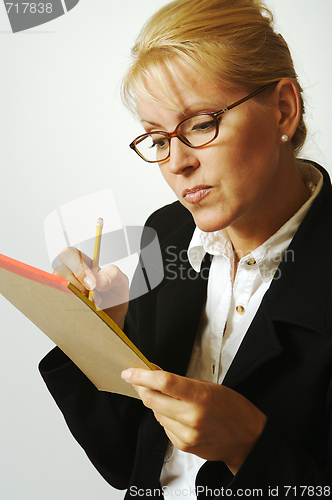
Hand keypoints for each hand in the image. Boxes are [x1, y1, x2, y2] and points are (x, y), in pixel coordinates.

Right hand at [53, 247, 128, 328]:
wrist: (113, 318)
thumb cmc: (113, 297)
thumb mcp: (121, 282)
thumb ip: (114, 275)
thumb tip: (100, 281)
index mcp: (83, 264)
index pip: (70, 254)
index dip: (78, 268)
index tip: (92, 284)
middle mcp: (70, 275)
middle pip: (59, 270)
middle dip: (75, 283)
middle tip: (90, 294)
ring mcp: (65, 290)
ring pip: (57, 287)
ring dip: (74, 296)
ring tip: (90, 303)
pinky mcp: (62, 304)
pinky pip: (58, 303)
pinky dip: (70, 307)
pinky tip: (83, 310)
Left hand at [121, 368, 266, 474]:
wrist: (247, 439)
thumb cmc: (232, 408)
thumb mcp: (209, 386)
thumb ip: (180, 382)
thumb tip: (155, 371)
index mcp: (200, 396)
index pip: (163, 382)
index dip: (142, 376)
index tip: (129, 372)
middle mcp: (191, 416)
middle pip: (152, 399)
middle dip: (141, 387)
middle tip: (136, 379)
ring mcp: (186, 434)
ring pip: (156, 413)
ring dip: (154, 402)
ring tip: (163, 395)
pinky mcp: (184, 445)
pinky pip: (164, 427)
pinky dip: (164, 416)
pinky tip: (175, 412)